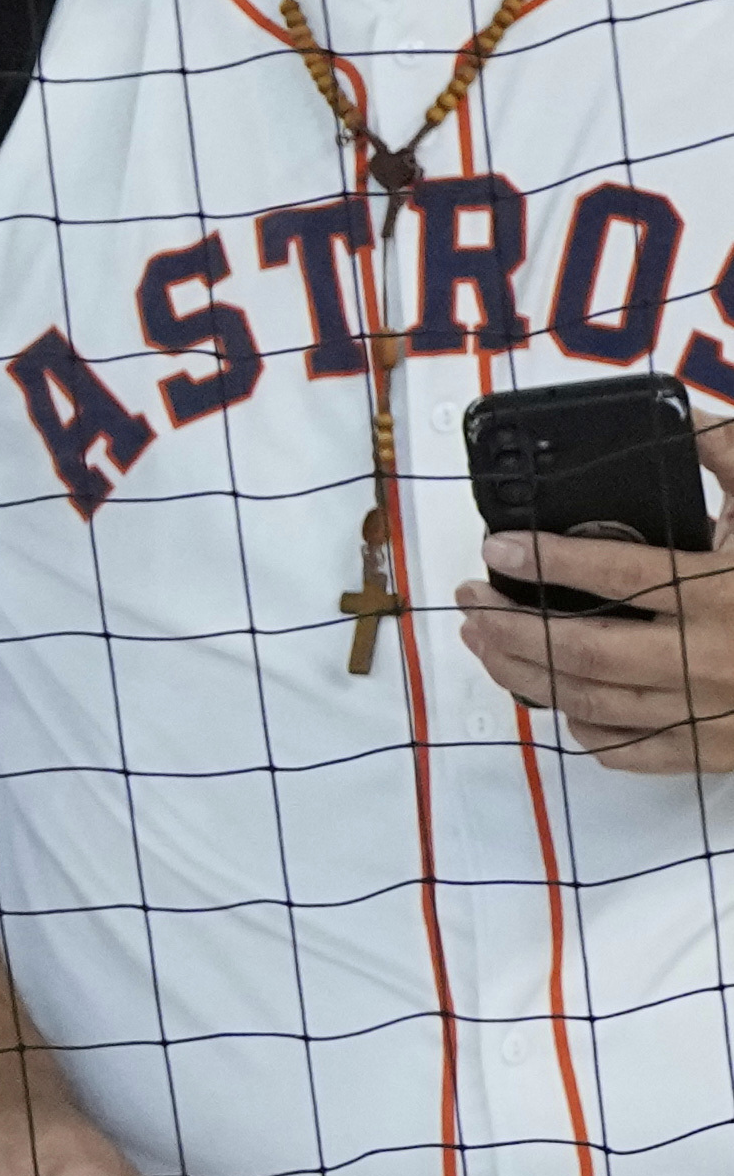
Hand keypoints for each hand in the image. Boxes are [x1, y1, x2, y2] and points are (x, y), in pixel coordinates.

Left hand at [456, 473, 733, 769]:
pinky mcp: (711, 751)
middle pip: (582, 650)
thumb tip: (687, 424)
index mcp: (724, 593)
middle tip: (469, 600)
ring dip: (522, 673)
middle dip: (509, 625)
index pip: (616, 575)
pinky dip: (580, 725)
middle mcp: (709, 658)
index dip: (546, 561)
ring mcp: (706, 712)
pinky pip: (625, 748)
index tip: (497, 547)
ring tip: (482, 642)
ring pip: (589, 702)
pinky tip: (556, 698)